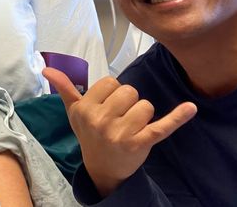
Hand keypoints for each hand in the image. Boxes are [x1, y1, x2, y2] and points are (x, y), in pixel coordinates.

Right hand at [43, 67, 196, 196]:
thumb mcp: (75, 112)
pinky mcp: (141, 143)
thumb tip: (46, 68)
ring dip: (143, 114)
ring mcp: (121, 133)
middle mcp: (101, 120)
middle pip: (129, 91)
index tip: (107, 107)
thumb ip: (64, 88)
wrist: (103, 168)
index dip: (113, 93)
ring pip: (145, 105)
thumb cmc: (89, 134)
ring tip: (132, 127)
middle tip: (119, 119)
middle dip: (129, 102)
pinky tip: (190, 108)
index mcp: (85, 109)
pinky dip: (177, 117)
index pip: (111, 83)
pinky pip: (162, 126)